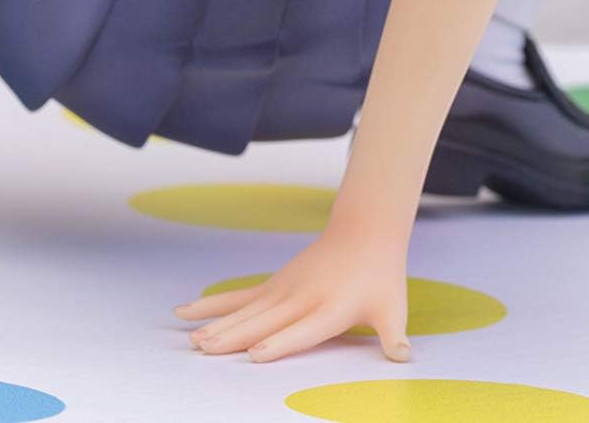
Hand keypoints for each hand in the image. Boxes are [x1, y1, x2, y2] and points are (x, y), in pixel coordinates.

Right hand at [173, 226, 411, 362]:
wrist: (364, 231)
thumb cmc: (381, 276)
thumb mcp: (393, 308)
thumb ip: (394, 336)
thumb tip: (403, 357)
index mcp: (330, 309)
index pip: (302, 330)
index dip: (280, 342)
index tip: (256, 354)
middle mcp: (301, 299)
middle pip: (264, 322)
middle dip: (235, 337)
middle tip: (206, 349)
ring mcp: (282, 289)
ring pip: (244, 311)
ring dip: (217, 325)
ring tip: (193, 340)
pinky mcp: (272, 284)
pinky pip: (237, 298)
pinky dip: (211, 305)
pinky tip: (185, 312)